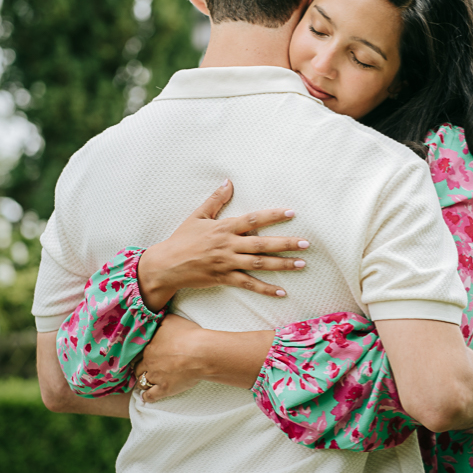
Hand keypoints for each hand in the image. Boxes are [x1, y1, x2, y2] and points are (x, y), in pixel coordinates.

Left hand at [134, 314, 205, 402]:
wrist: (200, 353)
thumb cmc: (188, 334)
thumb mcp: (171, 319)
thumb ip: (160, 321)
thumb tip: (155, 320)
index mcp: (149, 346)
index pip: (138, 351)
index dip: (142, 353)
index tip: (146, 353)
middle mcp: (149, 362)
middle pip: (138, 367)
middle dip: (141, 367)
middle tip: (147, 366)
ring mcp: (155, 377)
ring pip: (142, 381)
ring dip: (143, 381)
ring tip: (146, 381)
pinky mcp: (164, 389)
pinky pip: (149, 396)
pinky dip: (146, 397)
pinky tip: (146, 397)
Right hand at [136, 179, 309, 311]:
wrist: (166, 265)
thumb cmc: (182, 238)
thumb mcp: (197, 215)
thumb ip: (216, 199)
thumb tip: (229, 181)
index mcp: (224, 227)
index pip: (254, 219)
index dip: (273, 216)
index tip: (292, 213)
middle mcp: (228, 245)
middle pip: (261, 243)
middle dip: (285, 243)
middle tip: (306, 243)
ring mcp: (227, 263)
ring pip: (259, 264)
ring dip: (281, 264)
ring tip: (301, 264)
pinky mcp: (224, 278)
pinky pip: (248, 284)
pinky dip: (264, 289)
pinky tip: (281, 291)